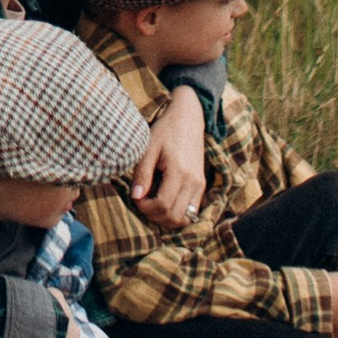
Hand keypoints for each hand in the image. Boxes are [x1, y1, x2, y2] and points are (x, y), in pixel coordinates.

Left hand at [128, 85, 207, 228]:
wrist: (189, 118)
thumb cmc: (165, 131)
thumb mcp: (149, 148)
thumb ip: (142, 173)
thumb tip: (136, 197)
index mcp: (179, 171)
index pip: (163, 205)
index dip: (146, 208)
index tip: (136, 198)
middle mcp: (193, 182)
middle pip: (174, 216)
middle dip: (155, 216)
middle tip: (142, 202)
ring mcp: (200, 185)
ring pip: (185, 218)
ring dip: (167, 218)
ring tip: (152, 205)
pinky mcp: (202, 185)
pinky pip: (192, 211)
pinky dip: (178, 214)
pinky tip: (165, 203)